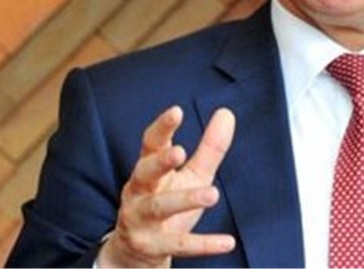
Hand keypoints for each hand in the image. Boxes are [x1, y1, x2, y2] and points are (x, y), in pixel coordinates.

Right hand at [97, 106, 236, 267]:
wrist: (135, 252)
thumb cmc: (166, 201)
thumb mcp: (191, 173)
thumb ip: (209, 147)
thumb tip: (227, 113)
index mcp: (149, 169)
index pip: (151, 144)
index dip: (162, 127)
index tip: (176, 111)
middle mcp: (139, 192)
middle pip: (144, 174)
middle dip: (159, 163)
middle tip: (178, 151)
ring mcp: (141, 220)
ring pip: (158, 208)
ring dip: (184, 200)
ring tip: (212, 194)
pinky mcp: (150, 246)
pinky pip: (177, 245)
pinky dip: (202, 245)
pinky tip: (227, 242)